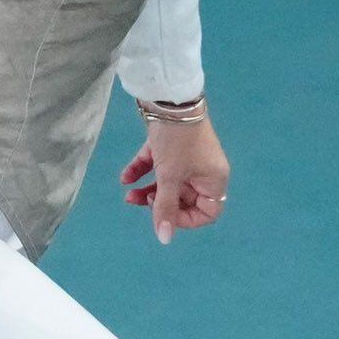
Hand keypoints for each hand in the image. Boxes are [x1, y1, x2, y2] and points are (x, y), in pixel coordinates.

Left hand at [121, 116, 229, 244]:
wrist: (169, 99)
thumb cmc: (178, 142)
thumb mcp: (170, 177)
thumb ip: (164, 208)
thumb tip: (164, 239)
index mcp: (213, 180)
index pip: (207, 213)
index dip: (185, 220)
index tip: (164, 216)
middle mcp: (203, 171)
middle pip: (183, 199)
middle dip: (160, 203)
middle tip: (144, 201)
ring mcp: (187, 158)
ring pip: (168, 183)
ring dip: (148, 190)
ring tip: (128, 194)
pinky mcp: (171, 146)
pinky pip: (158, 165)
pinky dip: (142, 170)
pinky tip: (125, 176)